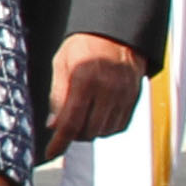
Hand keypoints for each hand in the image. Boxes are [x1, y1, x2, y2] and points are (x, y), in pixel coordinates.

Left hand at [43, 32, 145, 156]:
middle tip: (64, 127)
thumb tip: (53, 124)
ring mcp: (124, 95)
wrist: (116, 32)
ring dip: (90, 132)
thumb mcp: (61, 62)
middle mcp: (107, 89)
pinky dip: (106, 128)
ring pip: (105, 131)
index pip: (71, 121)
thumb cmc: (83, 45)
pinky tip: (96, 118)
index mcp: (85, 80)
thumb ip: (58, 95)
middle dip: (74, 135)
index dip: (60, 142)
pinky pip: (120, 125)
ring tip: (80, 121)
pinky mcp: (134, 97)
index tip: (51, 152)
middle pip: (89, 130)